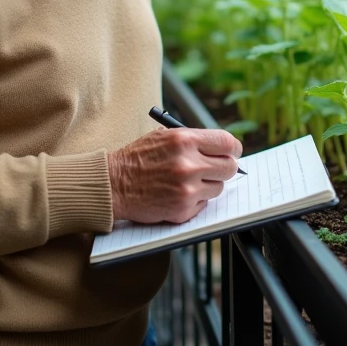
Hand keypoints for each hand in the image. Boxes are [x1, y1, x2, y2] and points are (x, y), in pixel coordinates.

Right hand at [107, 128, 242, 223]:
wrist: (113, 184)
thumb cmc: (138, 159)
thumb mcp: (164, 137)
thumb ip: (194, 141)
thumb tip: (223, 149)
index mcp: (184, 140)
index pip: (227, 143)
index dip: (233, 149)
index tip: (232, 152)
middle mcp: (188, 164)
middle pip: (230, 168)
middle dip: (224, 168)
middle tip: (214, 169)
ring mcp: (186, 189)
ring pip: (218, 188)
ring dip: (208, 185)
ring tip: (186, 182)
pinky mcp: (182, 209)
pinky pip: (204, 204)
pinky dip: (195, 201)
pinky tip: (176, 194)